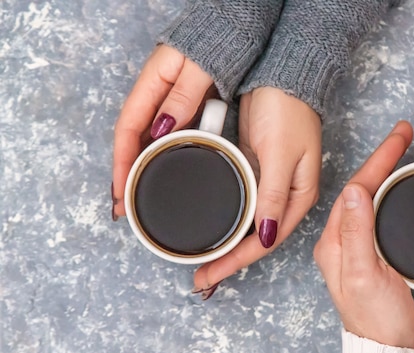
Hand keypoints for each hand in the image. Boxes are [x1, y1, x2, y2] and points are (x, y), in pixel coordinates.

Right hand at [112, 45, 214, 218]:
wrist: (235, 27)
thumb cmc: (219, 41)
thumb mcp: (200, 68)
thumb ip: (182, 96)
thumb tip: (162, 128)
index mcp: (154, 83)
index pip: (128, 129)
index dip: (122, 162)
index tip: (120, 190)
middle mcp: (156, 94)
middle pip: (132, 140)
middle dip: (125, 173)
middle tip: (124, 207)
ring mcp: (168, 101)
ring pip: (147, 140)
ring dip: (140, 168)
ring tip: (137, 197)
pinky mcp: (183, 106)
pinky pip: (165, 135)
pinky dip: (160, 156)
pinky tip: (161, 172)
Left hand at [193, 87, 321, 294]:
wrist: (282, 75)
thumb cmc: (288, 110)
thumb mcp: (281, 154)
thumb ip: (273, 196)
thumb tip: (264, 237)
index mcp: (298, 196)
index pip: (265, 242)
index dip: (237, 262)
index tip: (210, 276)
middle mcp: (286, 196)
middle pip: (256, 240)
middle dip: (229, 261)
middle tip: (200, 278)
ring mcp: (271, 185)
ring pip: (247, 225)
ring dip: (227, 244)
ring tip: (202, 261)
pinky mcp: (257, 171)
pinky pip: (242, 205)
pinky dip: (227, 219)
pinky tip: (213, 228)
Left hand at [314, 122, 413, 349]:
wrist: (388, 349)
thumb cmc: (376, 320)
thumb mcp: (366, 276)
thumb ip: (358, 234)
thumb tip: (357, 191)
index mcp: (334, 242)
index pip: (355, 188)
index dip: (378, 159)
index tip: (399, 136)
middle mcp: (339, 241)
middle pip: (360, 188)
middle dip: (381, 158)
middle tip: (404, 134)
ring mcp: (354, 247)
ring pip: (368, 198)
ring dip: (384, 172)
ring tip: (402, 152)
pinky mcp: (369, 255)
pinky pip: (377, 213)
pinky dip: (389, 194)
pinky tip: (399, 188)